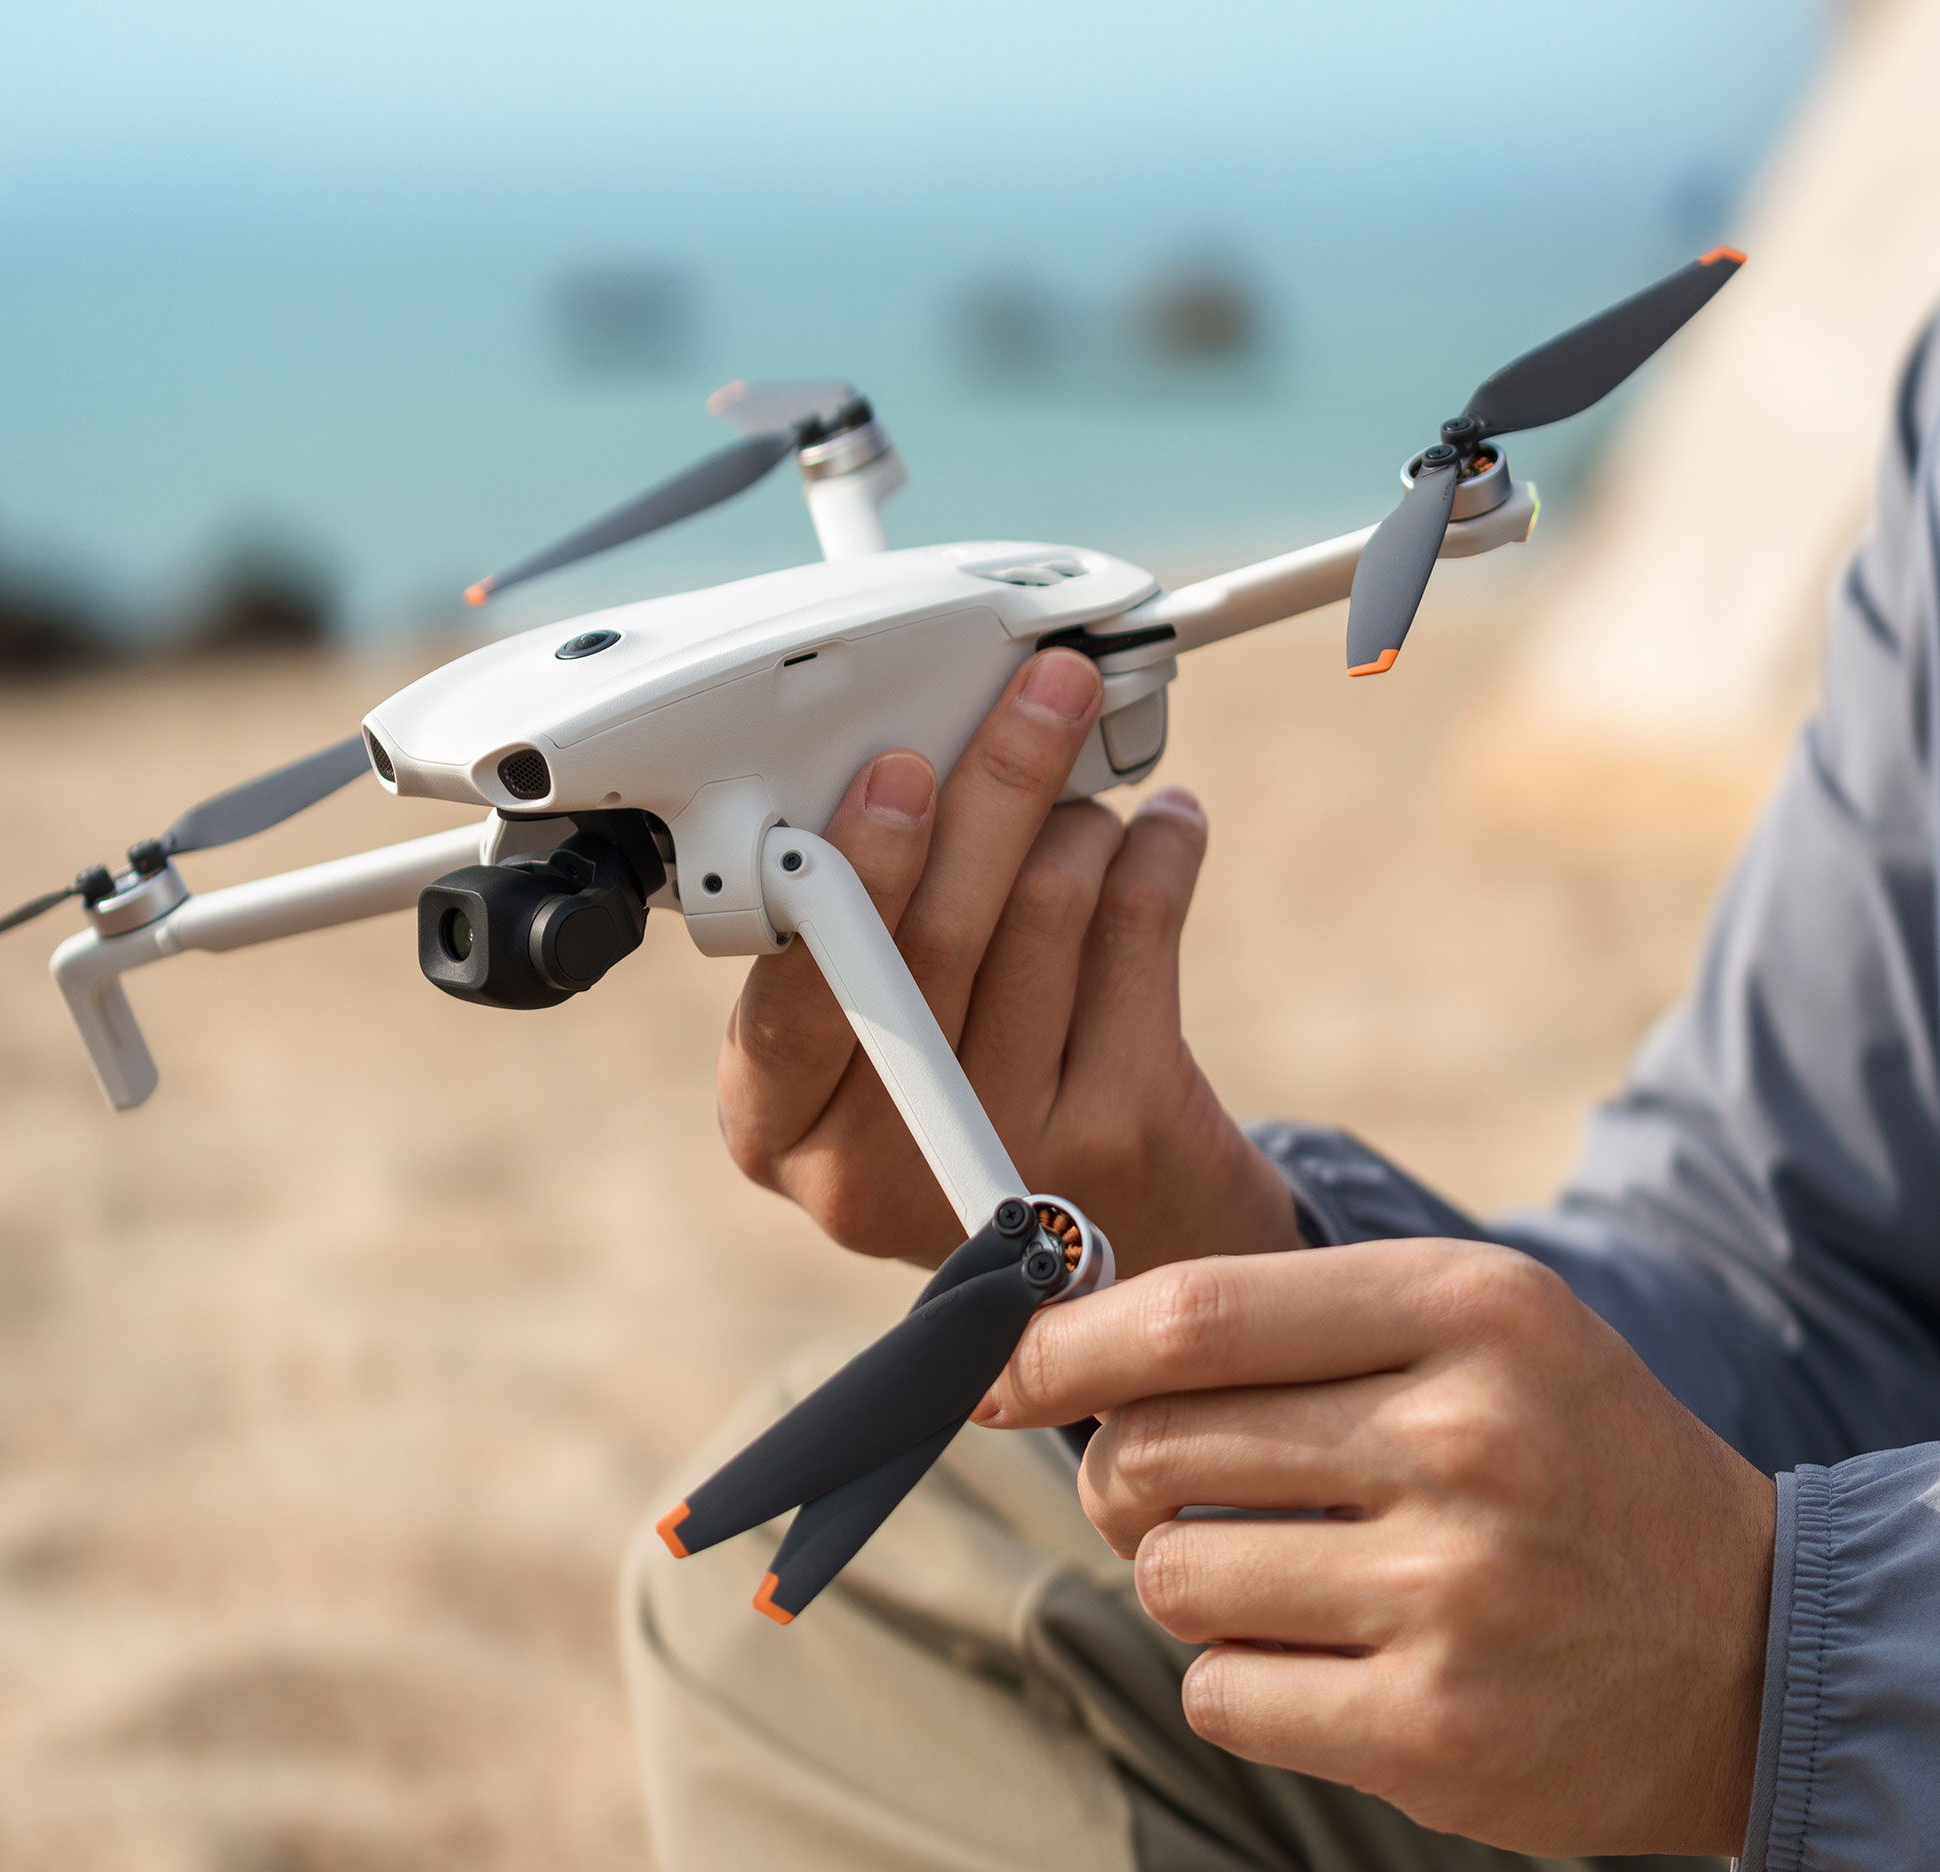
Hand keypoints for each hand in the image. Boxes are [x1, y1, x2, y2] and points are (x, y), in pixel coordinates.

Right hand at [717, 649, 1299, 1276]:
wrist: (1108, 1245)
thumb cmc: (955, 1103)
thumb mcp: (856, 1049)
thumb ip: (847, 941)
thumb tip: (902, 766)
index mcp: (776, 1129)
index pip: (792, 1000)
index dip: (852, 876)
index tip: (896, 771)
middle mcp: (875, 1167)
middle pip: (938, 936)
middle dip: (995, 786)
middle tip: (1042, 694)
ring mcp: (1007, 1156)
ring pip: (1048, 916)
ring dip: (1078, 821)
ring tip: (1084, 799)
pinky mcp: (1121, 1133)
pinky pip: (1139, 935)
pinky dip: (1156, 853)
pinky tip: (1163, 827)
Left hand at [980, 1240, 1773, 1858]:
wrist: (1758, 1648)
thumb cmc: (1573, 1467)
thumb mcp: (1478, 1335)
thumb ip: (1289, 1324)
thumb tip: (1057, 1352)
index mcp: (1470, 1310)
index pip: (1193, 1317)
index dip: (1062, 1345)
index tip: (998, 1370)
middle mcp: (1465, 1440)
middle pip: (1158, 1447)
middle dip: (1119, 1475)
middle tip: (1167, 1494)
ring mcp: (1454, 1593)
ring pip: (1174, 1577)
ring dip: (1192, 1582)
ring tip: (1292, 1578)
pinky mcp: (1435, 1729)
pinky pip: (1221, 1692)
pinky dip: (1241, 1681)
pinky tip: (1330, 1659)